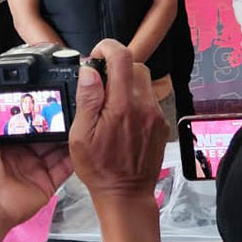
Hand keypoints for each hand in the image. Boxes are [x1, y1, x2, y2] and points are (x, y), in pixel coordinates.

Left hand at [0, 109, 72, 227]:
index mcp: (2, 146)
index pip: (21, 126)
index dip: (32, 114)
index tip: (43, 101)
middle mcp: (19, 157)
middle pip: (42, 136)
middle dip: (52, 123)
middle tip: (63, 108)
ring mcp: (34, 170)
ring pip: (56, 149)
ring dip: (65, 136)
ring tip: (75, 120)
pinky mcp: (46, 183)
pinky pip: (65, 168)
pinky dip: (74, 157)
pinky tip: (79, 142)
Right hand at [70, 40, 168, 202]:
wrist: (126, 193)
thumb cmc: (100, 168)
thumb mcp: (80, 136)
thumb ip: (87, 99)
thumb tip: (90, 71)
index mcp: (122, 105)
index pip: (122, 57)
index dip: (108, 47)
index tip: (97, 55)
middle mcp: (144, 105)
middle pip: (135, 66)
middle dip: (116, 67)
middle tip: (100, 83)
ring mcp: (155, 114)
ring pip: (144, 82)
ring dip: (127, 84)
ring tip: (111, 103)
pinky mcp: (161, 123)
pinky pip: (149, 99)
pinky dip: (136, 100)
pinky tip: (123, 118)